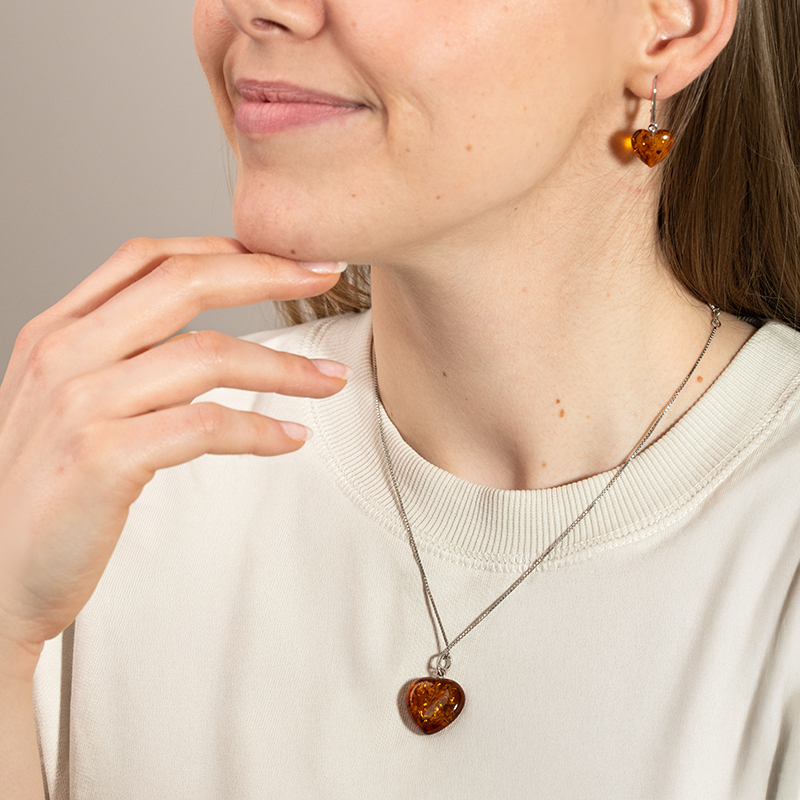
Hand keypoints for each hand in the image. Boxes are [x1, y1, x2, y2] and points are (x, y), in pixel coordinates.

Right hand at [0, 236, 348, 663]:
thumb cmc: (40, 491)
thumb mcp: (62, 403)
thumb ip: (115, 359)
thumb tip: (192, 336)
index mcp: (57, 331)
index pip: (147, 258)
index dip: (222, 247)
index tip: (281, 257)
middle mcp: (65, 354)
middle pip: (183, 283)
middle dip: (266, 274)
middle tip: (323, 277)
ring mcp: (82, 404)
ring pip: (207, 355)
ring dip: (283, 365)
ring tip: (329, 379)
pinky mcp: (104, 458)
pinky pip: (207, 426)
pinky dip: (260, 429)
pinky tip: (290, 437)